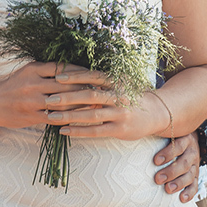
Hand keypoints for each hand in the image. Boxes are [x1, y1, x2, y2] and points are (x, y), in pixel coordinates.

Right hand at [0, 61, 91, 129]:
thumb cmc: (15, 86)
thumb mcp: (29, 72)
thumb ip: (49, 70)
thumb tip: (77, 70)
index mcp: (34, 69)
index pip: (64, 68)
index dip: (82, 71)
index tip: (97, 73)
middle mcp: (33, 83)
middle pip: (67, 84)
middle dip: (87, 87)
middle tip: (104, 89)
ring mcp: (32, 101)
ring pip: (63, 102)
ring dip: (82, 103)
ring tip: (98, 103)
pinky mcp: (31, 116)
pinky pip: (55, 117)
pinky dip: (70, 117)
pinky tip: (82, 117)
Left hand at [43, 70, 162, 140]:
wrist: (157, 112)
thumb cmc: (133, 96)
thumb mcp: (121, 83)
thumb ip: (102, 81)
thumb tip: (74, 76)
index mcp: (118, 81)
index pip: (94, 76)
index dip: (75, 76)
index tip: (57, 76)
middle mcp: (119, 96)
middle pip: (90, 95)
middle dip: (68, 97)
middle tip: (49, 98)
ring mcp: (120, 113)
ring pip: (91, 114)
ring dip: (69, 116)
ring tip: (51, 116)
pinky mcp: (120, 129)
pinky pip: (96, 131)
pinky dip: (78, 131)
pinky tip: (64, 131)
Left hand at [153, 132, 200, 201]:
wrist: (190, 140)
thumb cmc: (172, 137)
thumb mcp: (169, 132)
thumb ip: (157, 134)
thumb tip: (137, 133)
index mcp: (185, 140)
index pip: (178, 146)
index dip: (168, 153)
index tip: (155, 161)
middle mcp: (192, 152)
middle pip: (185, 163)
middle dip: (171, 172)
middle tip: (158, 179)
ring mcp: (195, 164)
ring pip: (190, 175)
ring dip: (179, 183)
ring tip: (168, 189)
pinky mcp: (196, 175)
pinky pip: (195, 184)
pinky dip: (190, 192)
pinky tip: (182, 199)